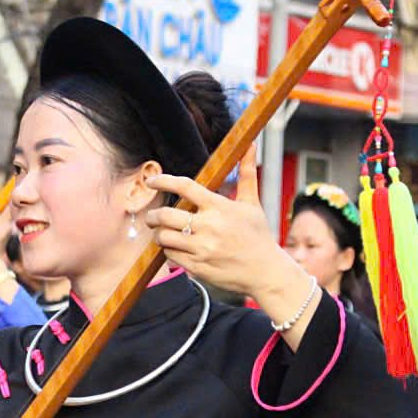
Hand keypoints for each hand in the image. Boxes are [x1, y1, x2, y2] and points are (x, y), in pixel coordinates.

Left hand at [144, 146, 286, 297]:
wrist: (266, 272)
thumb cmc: (259, 236)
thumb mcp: (252, 204)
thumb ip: (247, 174)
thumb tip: (251, 145)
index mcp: (219, 207)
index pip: (184, 187)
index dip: (163, 181)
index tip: (151, 182)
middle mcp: (209, 226)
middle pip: (166, 215)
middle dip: (153, 216)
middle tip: (152, 218)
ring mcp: (202, 248)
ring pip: (164, 238)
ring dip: (159, 234)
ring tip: (163, 234)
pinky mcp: (198, 267)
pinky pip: (171, 256)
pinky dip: (169, 251)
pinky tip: (177, 249)